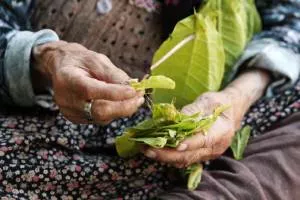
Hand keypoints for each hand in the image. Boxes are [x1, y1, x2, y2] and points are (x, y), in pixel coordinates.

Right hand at [32, 41, 143, 123]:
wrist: (62, 67)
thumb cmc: (81, 61)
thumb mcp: (97, 60)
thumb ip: (114, 74)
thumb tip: (133, 87)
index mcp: (68, 79)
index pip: (92, 90)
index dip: (115, 93)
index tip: (134, 91)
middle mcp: (67, 99)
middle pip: (99, 111)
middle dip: (124, 106)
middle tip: (140, 97)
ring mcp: (71, 112)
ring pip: (103, 117)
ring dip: (122, 109)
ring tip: (135, 97)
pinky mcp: (77, 119)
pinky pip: (100, 119)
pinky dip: (114, 112)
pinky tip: (121, 102)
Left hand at [142, 69, 269, 166]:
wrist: (230, 111)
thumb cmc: (218, 103)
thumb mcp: (207, 101)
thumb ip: (193, 110)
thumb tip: (174, 118)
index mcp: (222, 132)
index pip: (203, 141)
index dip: (189, 144)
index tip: (174, 145)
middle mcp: (215, 147)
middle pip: (190, 155)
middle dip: (167, 154)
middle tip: (147, 149)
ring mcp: (208, 154)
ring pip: (185, 160)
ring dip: (164, 157)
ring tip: (145, 150)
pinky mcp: (200, 155)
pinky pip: (184, 159)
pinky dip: (169, 156)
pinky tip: (155, 150)